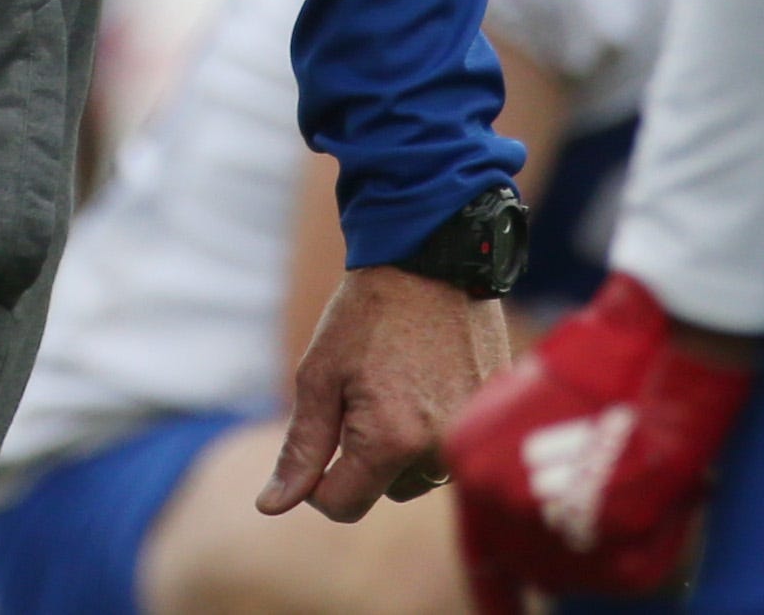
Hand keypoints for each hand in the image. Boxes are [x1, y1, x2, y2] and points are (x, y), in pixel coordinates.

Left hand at [256, 265, 517, 522]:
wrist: (431, 258)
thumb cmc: (367, 314)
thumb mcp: (319, 375)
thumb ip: (301, 448)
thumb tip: (271, 506)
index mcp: (391, 442)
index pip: (343, 504)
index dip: (319, 482)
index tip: (323, 437)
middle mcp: (438, 449)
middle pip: (386, 489)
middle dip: (366, 455)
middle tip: (365, 391)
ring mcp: (470, 432)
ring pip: (421, 472)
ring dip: (403, 445)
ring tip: (398, 382)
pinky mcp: (492, 413)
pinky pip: (451, 445)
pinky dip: (433, 426)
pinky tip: (426, 379)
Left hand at [445, 274, 759, 598]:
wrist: (656, 337)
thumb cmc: (604, 360)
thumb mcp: (531, 403)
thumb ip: (515, 462)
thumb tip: (534, 518)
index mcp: (465, 457)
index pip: (481, 552)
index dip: (499, 592)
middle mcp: (492, 494)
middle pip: (532, 565)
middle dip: (571, 553)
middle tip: (612, 522)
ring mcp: (544, 517)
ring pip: (585, 574)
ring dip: (619, 543)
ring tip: (648, 488)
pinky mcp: (602, 531)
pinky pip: (638, 570)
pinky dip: (663, 541)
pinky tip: (674, 497)